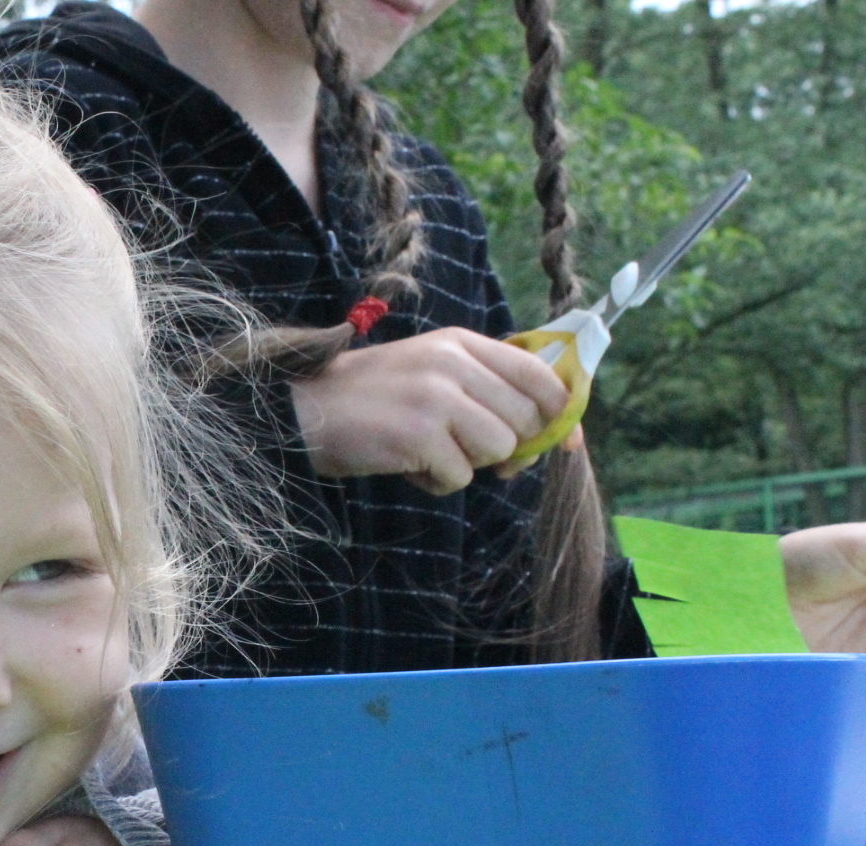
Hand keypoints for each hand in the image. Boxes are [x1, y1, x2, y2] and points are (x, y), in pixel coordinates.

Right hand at [290, 328, 573, 495]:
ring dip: (468, 464)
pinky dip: (436, 482)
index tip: (559, 437)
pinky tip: (407, 465)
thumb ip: (482, 384)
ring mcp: (436, 399)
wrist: (305, 409)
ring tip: (429, 453)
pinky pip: (460, 476)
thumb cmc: (371, 398)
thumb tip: (550, 429)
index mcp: (460, 343)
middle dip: (507, 445)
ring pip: (498, 449)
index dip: (559, 410)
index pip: (539, 373)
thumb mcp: (429, 369)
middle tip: (471, 451)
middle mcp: (453, 364)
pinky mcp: (418, 436)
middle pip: (525, 418)